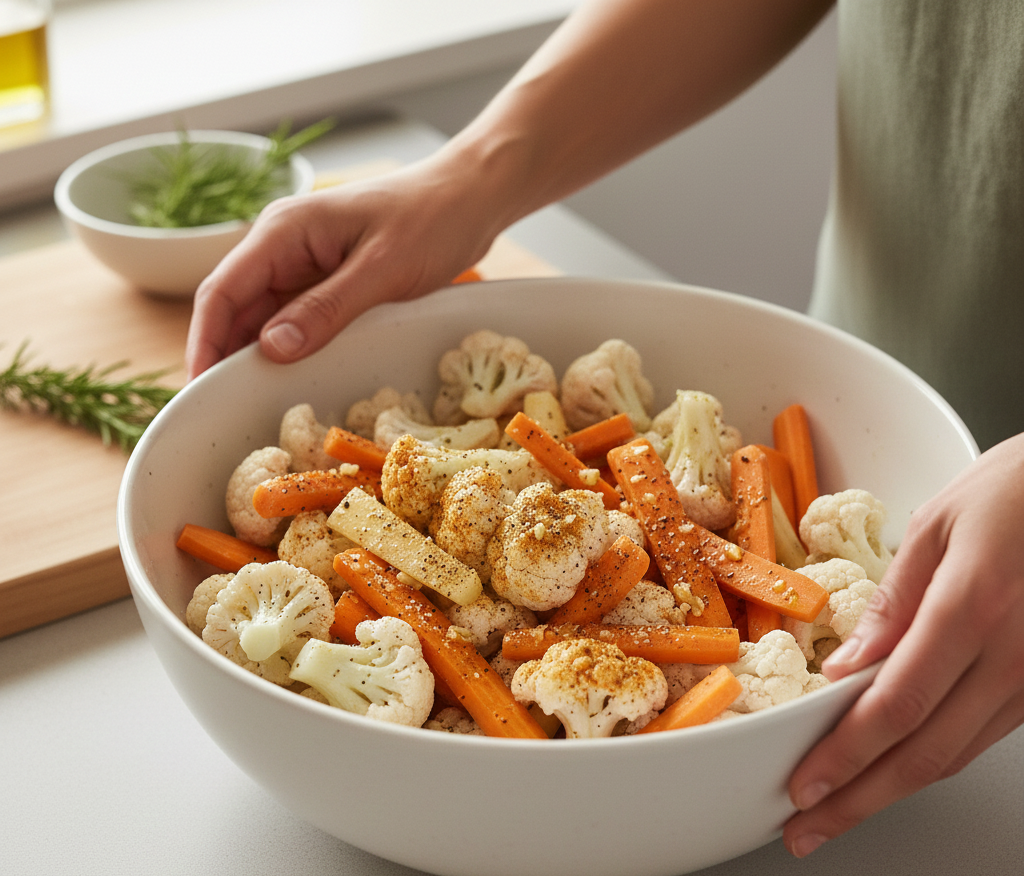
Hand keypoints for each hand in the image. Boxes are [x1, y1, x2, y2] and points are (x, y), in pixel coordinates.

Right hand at [184, 158, 501, 379]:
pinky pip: (296, 317)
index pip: (221, 291)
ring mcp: (304, 261)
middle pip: (236, 307)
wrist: (471, 195)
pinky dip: (290, 346)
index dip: (205, 342)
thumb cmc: (432, 219)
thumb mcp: (383, 269)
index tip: (201, 389)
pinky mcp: (327, 278)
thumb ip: (326, 308)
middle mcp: (283, 245)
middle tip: (225, 410)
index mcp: (284, 230)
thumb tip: (271, 349)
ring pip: (264, 316)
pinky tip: (291, 378)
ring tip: (253, 404)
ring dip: (258, 355)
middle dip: (226, 356)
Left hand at [783, 432, 1023, 855]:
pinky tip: (896, 769)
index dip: (847, 756)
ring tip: (841, 809)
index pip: (897, 705)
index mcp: (973, 608)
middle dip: (859, 800)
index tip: (805, 787)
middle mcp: (1012, 656)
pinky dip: (933, 759)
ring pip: (957, 754)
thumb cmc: (1014, 493)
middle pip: (926, 751)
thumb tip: (849, 666)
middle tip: (808, 830)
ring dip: (893, 789)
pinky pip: (983, 735)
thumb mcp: (936, 527)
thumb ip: (892, 601)